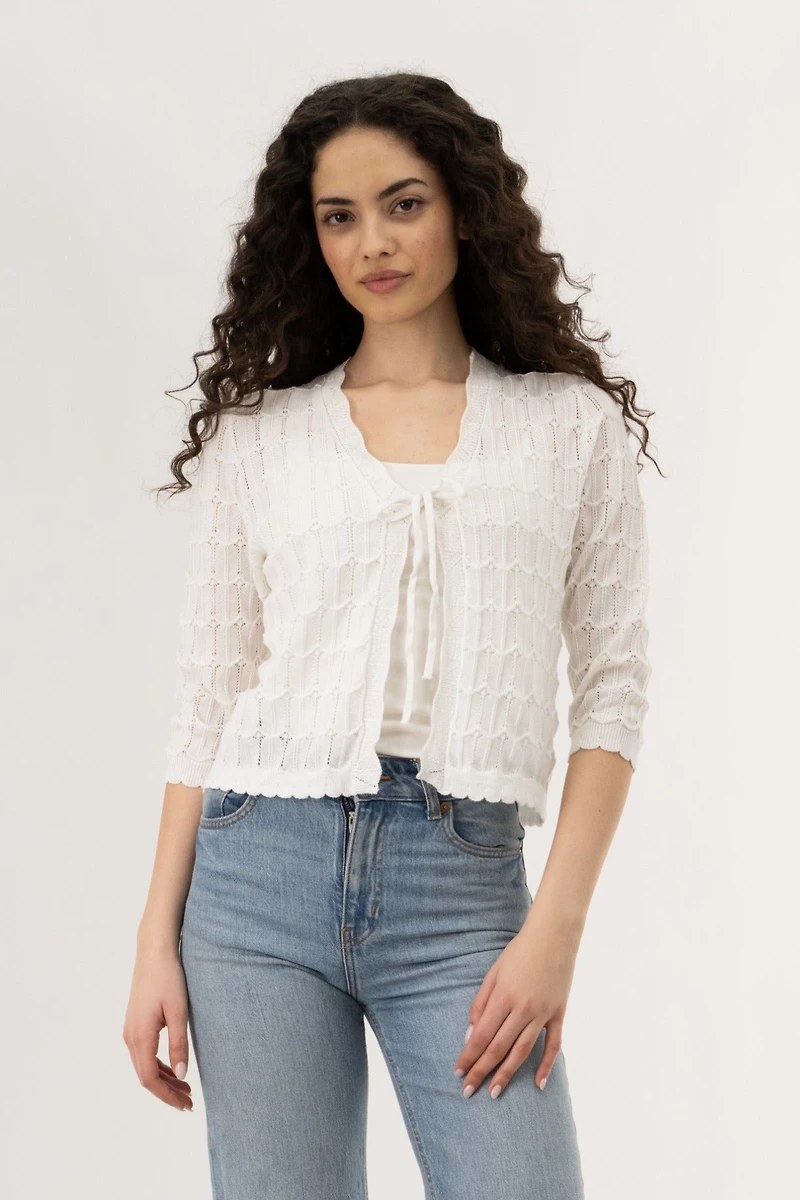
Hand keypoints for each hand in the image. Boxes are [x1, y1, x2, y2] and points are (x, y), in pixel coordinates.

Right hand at [122, 943, 193, 1111]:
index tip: (186, 1105)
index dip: (167, 1096)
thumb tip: (182, 1075)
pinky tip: (174, 1067)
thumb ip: (179, 1044)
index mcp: (140, 1036)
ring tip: (186, 1088)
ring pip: (145, 1066)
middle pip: (146, 1076)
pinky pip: (145, 1053)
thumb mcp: (179, 1012)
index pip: (150, 1079)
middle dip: (167, 1092)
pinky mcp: (135, 1023)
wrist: (154, 952)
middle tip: (190, 1102)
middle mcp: (130, 1037)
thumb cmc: (169, 978)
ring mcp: (130, 1030)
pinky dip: (159, 1065)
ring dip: (164, 1079)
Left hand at [452, 914, 578, 1097]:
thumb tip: (471, 1035)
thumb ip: (480, 1004)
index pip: (482, 1035)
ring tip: (494, 1093)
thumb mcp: (493, 973)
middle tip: (468, 1091)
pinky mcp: (559, 1014)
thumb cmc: (518, 953)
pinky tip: (539, 1084)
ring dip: (507, 1074)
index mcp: (503, 997)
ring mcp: (543, 1013)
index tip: (459, 1072)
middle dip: (482, 1071)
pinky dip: (547, 1066)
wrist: (553, 936)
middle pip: (499, 1048)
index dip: (469, 1056)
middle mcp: (523, 1009)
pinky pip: (553, 1045)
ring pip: (522, 1051)